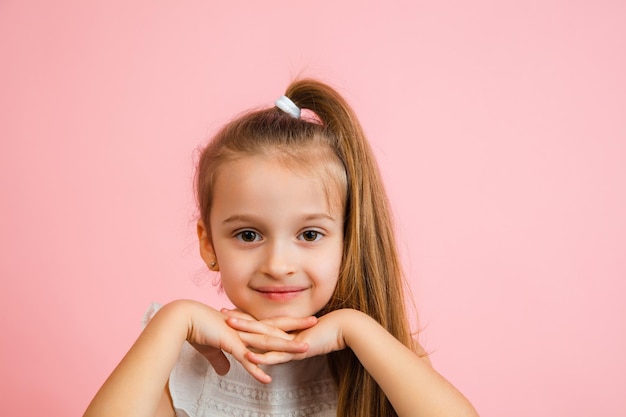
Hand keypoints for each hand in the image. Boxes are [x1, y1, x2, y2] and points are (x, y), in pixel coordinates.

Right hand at [176, 301, 308, 382]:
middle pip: (276, 328)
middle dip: (296, 327)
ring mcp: (240, 337)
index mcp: (244, 326)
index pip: (270, 324)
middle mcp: (246, 329)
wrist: (183, 319)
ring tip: (305, 350)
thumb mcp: (212, 348)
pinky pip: (246, 360)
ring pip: (268, 342)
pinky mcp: (229, 345)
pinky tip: (267, 379)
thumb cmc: (196, 330)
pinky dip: (257, 370)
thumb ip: (221, 359)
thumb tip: (225, 371)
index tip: (303, 321)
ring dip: (286, 347)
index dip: (287, 323)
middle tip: (316, 322)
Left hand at [225, 309, 351, 365]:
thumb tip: (295, 343)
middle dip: (240, 319)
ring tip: (229, 326)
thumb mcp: (312, 338)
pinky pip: (275, 355)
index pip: (264, 322)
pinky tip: (248, 356)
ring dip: (246, 332)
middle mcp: (287, 332)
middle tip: (223, 312)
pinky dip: (261, 356)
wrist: (346, 328)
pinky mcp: (296, 351)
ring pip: (264, 337)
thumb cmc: (333, 332)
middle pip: (260, 324)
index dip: (248, 316)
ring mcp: (290, 340)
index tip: (234, 311)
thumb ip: (300, 341)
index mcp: (288, 329)